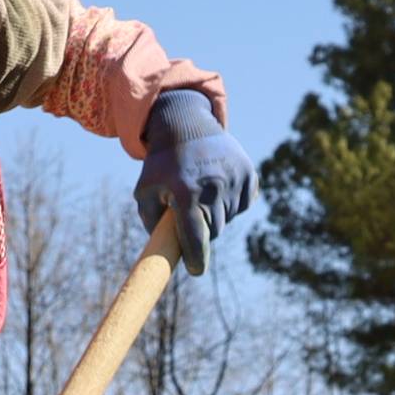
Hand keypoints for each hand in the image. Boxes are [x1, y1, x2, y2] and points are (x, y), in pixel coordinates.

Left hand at [136, 90, 252, 267]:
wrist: (187, 125)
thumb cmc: (162, 164)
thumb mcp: (145, 190)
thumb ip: (151, 222)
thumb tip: (167, 249)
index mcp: (186, 192)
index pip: (195, 237)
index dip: (196, 258)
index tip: (195, 270)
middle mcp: (214, 186)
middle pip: (214, 231)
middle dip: (202, 230)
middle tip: (190, 212)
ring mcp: (235, 179)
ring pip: (229, 218)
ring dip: (217, 214)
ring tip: (202, 191)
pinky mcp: (249, 174)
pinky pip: (243, 204)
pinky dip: (232, 202)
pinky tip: (218, 185)